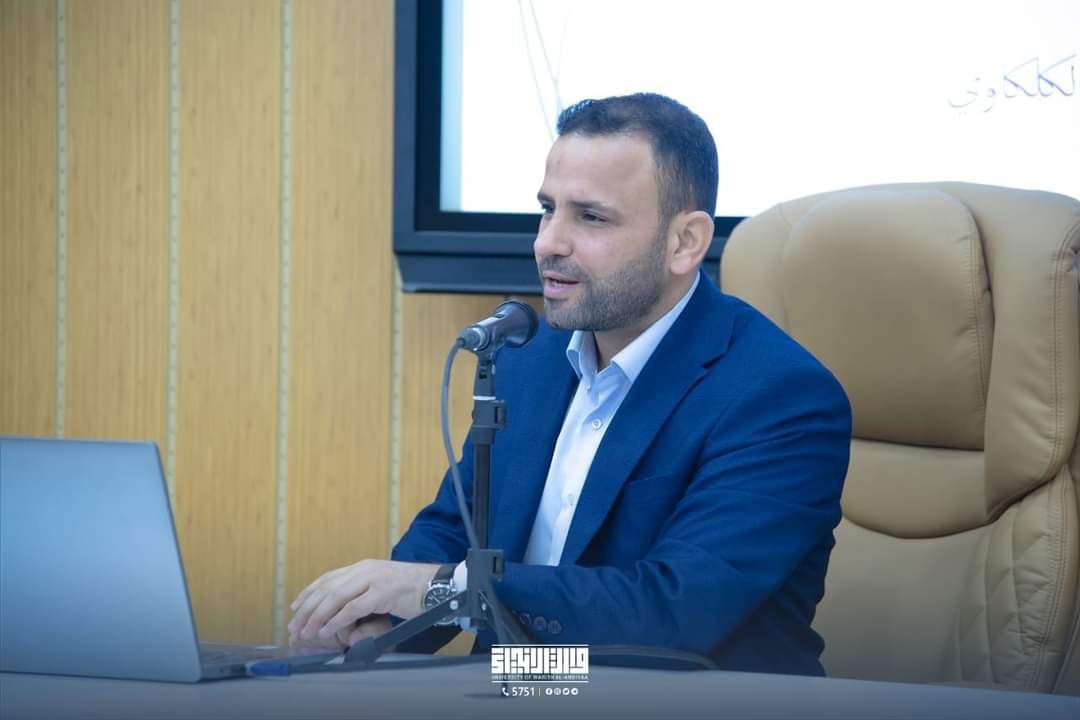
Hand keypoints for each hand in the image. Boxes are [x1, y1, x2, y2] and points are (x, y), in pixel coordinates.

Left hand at [287, 559, 439, 645]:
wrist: (437, 586)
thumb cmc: (412, 590)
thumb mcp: (382, 586)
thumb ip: (363, 592)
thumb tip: (343, 608)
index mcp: (363, 567)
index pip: (328, 578)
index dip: (309, 593)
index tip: (295, 608)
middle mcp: (365, 570)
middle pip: (327, 588)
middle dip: (307, 609)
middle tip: (295, 626)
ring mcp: (374, 580)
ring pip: (335, 597)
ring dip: (317, 617)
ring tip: (307, 632)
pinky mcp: (382, 593)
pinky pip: (352, 609)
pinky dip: (336, 621)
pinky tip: (327, 632)